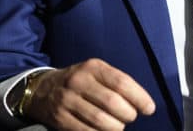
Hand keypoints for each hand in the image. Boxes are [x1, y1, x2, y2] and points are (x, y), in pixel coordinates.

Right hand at [22, 58, 154, 129]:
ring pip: (99, 120)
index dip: (139, 97)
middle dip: (128, 114)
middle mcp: (79, 81)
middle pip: (112, 103)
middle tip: (130, 117)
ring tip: (119, 126)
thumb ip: (117, 82)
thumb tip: (143, 103)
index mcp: (93, 67)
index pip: (122, 82)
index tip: (149, 109)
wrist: (43, 89)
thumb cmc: (81, 81)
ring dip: (115, 128)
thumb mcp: (96, 72)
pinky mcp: (59, 118)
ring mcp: (67, 100)